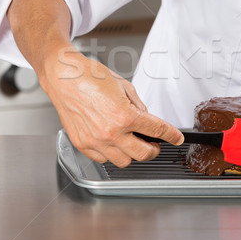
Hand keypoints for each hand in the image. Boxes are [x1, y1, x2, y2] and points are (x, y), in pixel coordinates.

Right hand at [39, 47, 184, 166]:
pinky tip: (114, 141)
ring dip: (133, 153)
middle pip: (144, 154)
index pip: (157, 130)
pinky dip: (113, 153)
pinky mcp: (83, 145)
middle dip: (154, 149)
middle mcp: (111, 132)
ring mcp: (96, 142)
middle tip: (154, 143)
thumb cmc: (90, 77)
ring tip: (132, 142)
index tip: (176, 138)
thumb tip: (148, 121)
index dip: (171, 135)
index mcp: (125, 116)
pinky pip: (104, 159)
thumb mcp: (125, 86)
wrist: (64, 78)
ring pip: (125, 162)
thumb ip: (140, 107)